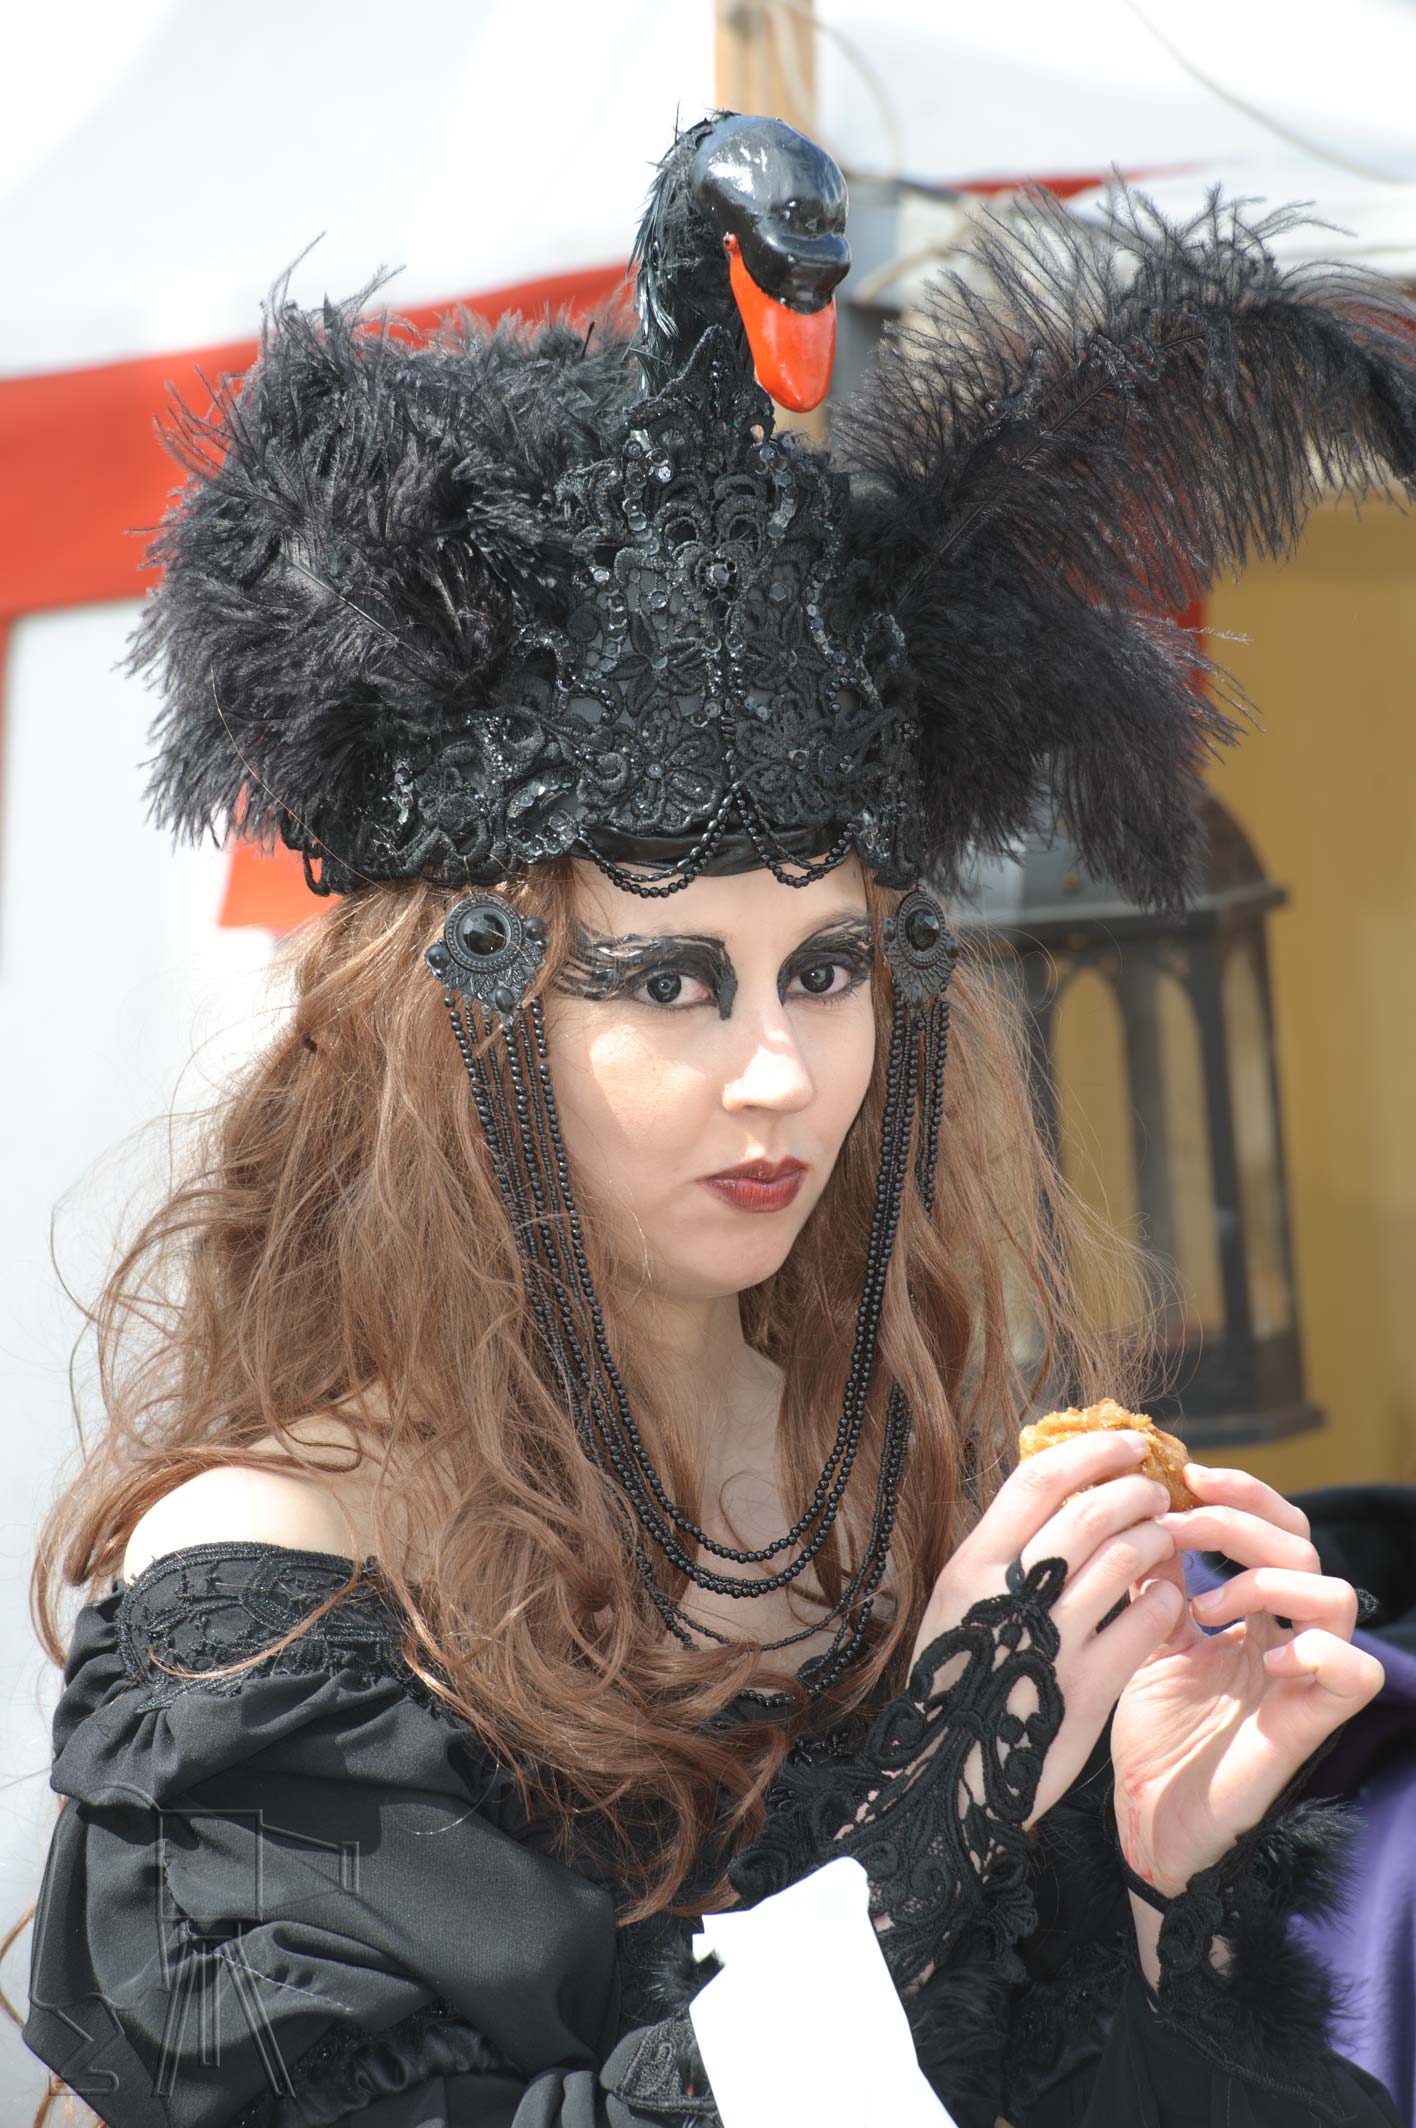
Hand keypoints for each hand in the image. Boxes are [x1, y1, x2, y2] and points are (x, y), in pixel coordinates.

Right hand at [910, 1428, 1184, 1829]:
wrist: (948, 1783)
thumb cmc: (954, 1685)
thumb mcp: (958, 1606)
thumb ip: (1001, 1554)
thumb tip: (1056, 1492)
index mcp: (972, 1566)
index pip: (1039, 1480)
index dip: (1091, 1451)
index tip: (1127, 1442)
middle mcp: (1009, 1595)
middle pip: (1089, 1512)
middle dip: (1135, 1491)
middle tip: (1157, 1490)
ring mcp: (1049, 1641)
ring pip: (1124, 1560)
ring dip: (1156, 1539)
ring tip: (1166, 1538)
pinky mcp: (1085, 1689)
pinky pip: (1145, 1625)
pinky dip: (1165, 1601)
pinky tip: (1169, 1599)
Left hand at [1109, 1462, 1384, 1897]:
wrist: (1147, 1822)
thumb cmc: (1150, 1736)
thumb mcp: (1145, 1637)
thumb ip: (1153, 1579)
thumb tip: (1141, 1508)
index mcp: (1251, 1613)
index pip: (1275, 1527)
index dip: (1242, 1492)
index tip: (1186, 1473)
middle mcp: (1286, 1638)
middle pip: (1303, 1546)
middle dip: (1241, 1521)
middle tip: (1182, 1525)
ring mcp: (1303, 1680)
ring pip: (1338, 1596)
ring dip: (1268, 1581)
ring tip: (1208, 1605)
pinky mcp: (1311, 1726)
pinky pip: (1356, 1672)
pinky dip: (1315, 1649)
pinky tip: (1264, 1655)